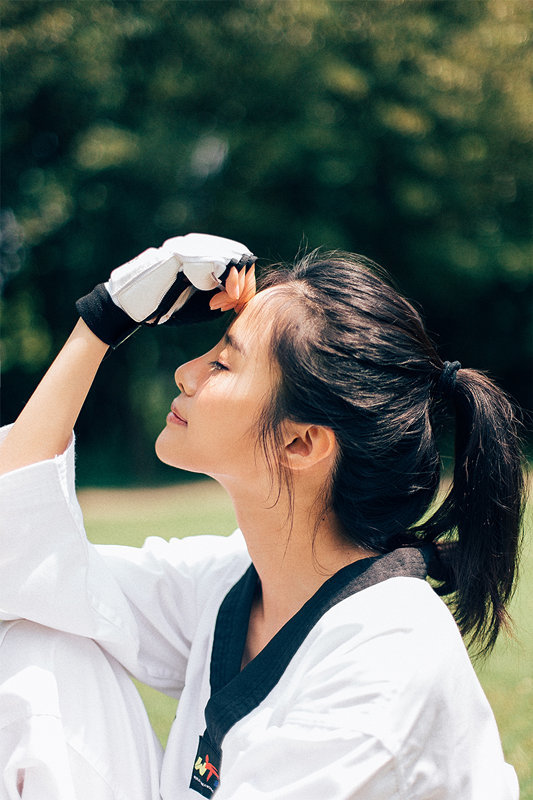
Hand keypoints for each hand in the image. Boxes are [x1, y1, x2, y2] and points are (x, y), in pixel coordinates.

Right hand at [76, 233, 255, 346]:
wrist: (135, 305)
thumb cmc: (168, 306)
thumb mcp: (204, 302)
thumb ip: (225, 296)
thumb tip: (244, 294)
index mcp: (206, 254)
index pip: (239, 259)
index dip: (247, 282)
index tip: (241, 305)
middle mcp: (199, 245)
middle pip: (239, 254)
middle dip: (244, 282)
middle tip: (236, 304)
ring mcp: (189, 246)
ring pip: (230, 255)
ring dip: (233, 282)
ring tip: (227, 301)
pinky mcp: (181, 253)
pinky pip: (213, 261)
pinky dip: (222, 280)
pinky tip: (220, 295)